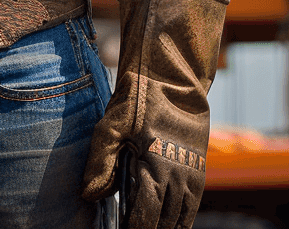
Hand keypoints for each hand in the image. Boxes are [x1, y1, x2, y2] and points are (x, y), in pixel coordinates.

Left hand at [82, 0, 227, 228]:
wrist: (172, 74)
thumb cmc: (138, 98)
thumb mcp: (111, 124)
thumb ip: (99, 161)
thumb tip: (88, 195)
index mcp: (157, 169)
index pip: (145, 219)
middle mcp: (180, 177)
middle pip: (165, 224)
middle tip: (132, 226)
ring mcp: (193, 174)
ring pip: (182, 218)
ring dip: (166, 226)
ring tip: (148, 225)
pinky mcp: (200, 168)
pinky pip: (192, 204)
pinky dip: (180, 216)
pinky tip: (166, 218)